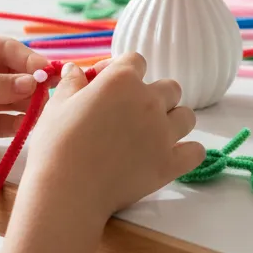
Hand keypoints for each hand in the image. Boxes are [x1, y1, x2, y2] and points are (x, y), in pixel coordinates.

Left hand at [0, 33, 58, 171]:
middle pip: (12, 73)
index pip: (5, 49)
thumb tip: (33, 83)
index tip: (47, 73)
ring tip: (46, 111)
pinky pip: (2, 122)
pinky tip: (30, 125)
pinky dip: (17, 124)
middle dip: (32, 82)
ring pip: (11, 98)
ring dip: (28, 104)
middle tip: (54, 93)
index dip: (29, 60)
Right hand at [25, 54, 204, 218]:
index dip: (122, 70)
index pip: (136, 61)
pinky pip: (196, 151)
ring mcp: (163, 132)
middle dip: (154, 96)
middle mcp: (149, 101)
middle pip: (169, 87)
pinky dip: (187, 152)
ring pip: (187, 116)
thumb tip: (75, 69)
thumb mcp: (57, 106)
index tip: (107, 86)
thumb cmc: (56, 145)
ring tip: (152, 135)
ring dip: (173, 121)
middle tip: (131, 115)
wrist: (66, 191)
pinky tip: (171, 156)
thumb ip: (72, 83)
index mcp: (122, 81)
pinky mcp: (170, 163)